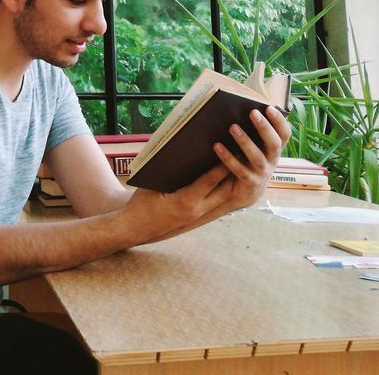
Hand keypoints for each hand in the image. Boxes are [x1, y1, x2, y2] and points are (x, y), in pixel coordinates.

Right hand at [119, 163, 237, 245]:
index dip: (220, 167)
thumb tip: (182, 150)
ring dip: (231, 184)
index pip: (209, 182)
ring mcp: (198, 216)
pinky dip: (221, 190)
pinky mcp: (197, 217)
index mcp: (184, 201)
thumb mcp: (153, 183)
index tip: (231, 152)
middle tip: (242, 156)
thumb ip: (170, 169)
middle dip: (234, 174)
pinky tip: (225, 179)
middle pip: (224, 192)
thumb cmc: (142, 202)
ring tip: (239, 166)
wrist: (136, 227)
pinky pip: (215, 203)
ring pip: (223, 199)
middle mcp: (196, 211)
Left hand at [213, 105, 291, 210]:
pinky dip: (228, 158)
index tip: (269, 108)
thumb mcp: (257, 147)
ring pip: (257, 157)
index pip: (284, 134)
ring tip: (233, 127)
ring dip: (245, 141)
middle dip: (264, 128)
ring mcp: (262, 173)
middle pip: (274, 144)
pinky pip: (240, 170)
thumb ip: (255, 133)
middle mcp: (272, 160)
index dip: (279, 121)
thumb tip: (243, 109)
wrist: (247, 193)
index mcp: (275, 149)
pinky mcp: (250, 183)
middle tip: (253, 112)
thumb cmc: (250, 161)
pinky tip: (217, 146)